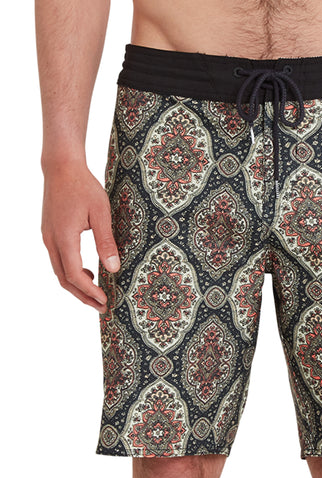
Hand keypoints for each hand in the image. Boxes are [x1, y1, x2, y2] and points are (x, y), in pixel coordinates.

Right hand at [41, 160, 119, 313]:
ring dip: (77, 286)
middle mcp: (52, 241)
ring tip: (97, 294)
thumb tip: (114, 268)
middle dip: (83, 296)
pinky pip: (59, 260)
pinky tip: (89, 272)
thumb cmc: (84, 187)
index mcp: (64, 238)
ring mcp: (48, 237)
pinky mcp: (50, 233)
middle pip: (64, 279)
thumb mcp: (101, 213)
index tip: (106, 301)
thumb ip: (106, 242)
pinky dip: (72, 272)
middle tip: (102, 307)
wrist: (62, 167)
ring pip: (60, 271)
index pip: (75, 275)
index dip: (90, 292)